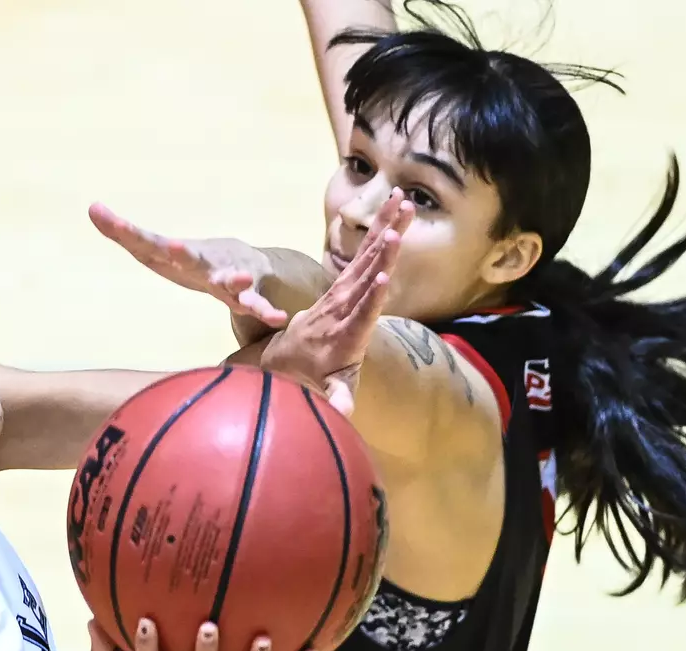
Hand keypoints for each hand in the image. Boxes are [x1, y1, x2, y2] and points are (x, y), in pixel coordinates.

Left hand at [89, 204, 289, 329]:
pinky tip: (279, 318)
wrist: (249, 264)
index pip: (147, 244)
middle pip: (189, 259)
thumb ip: (126, 234)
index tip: (105, 218)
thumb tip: (91, 207)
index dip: (126, 234)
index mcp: (177, 253)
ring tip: (239, 279)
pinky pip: (258, 305)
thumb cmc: (193, 261)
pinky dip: (266, 310)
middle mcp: (203, 260)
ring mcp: (230, 275)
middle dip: (182, 254)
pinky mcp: (251, 293)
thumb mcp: (157, 252)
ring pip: (232, 280)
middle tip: (174, 247)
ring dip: (235, 280)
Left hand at [260, 190, 413, 415]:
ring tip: (404, 202)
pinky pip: (363, 254)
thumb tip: (343, 413)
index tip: (380, 280)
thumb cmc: (311, 379)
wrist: (281, 359)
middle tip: (398, 227)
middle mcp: (341, 309)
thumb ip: (336, 399)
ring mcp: (341, 292)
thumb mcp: (326, 392)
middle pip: (364, 276)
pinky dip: (379, 231)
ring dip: (385, 228)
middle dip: (382, 252)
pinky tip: (396, 211)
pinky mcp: (344, 282)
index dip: (370, 298)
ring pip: (365, 256)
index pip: (358, 314)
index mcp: (342, 335)